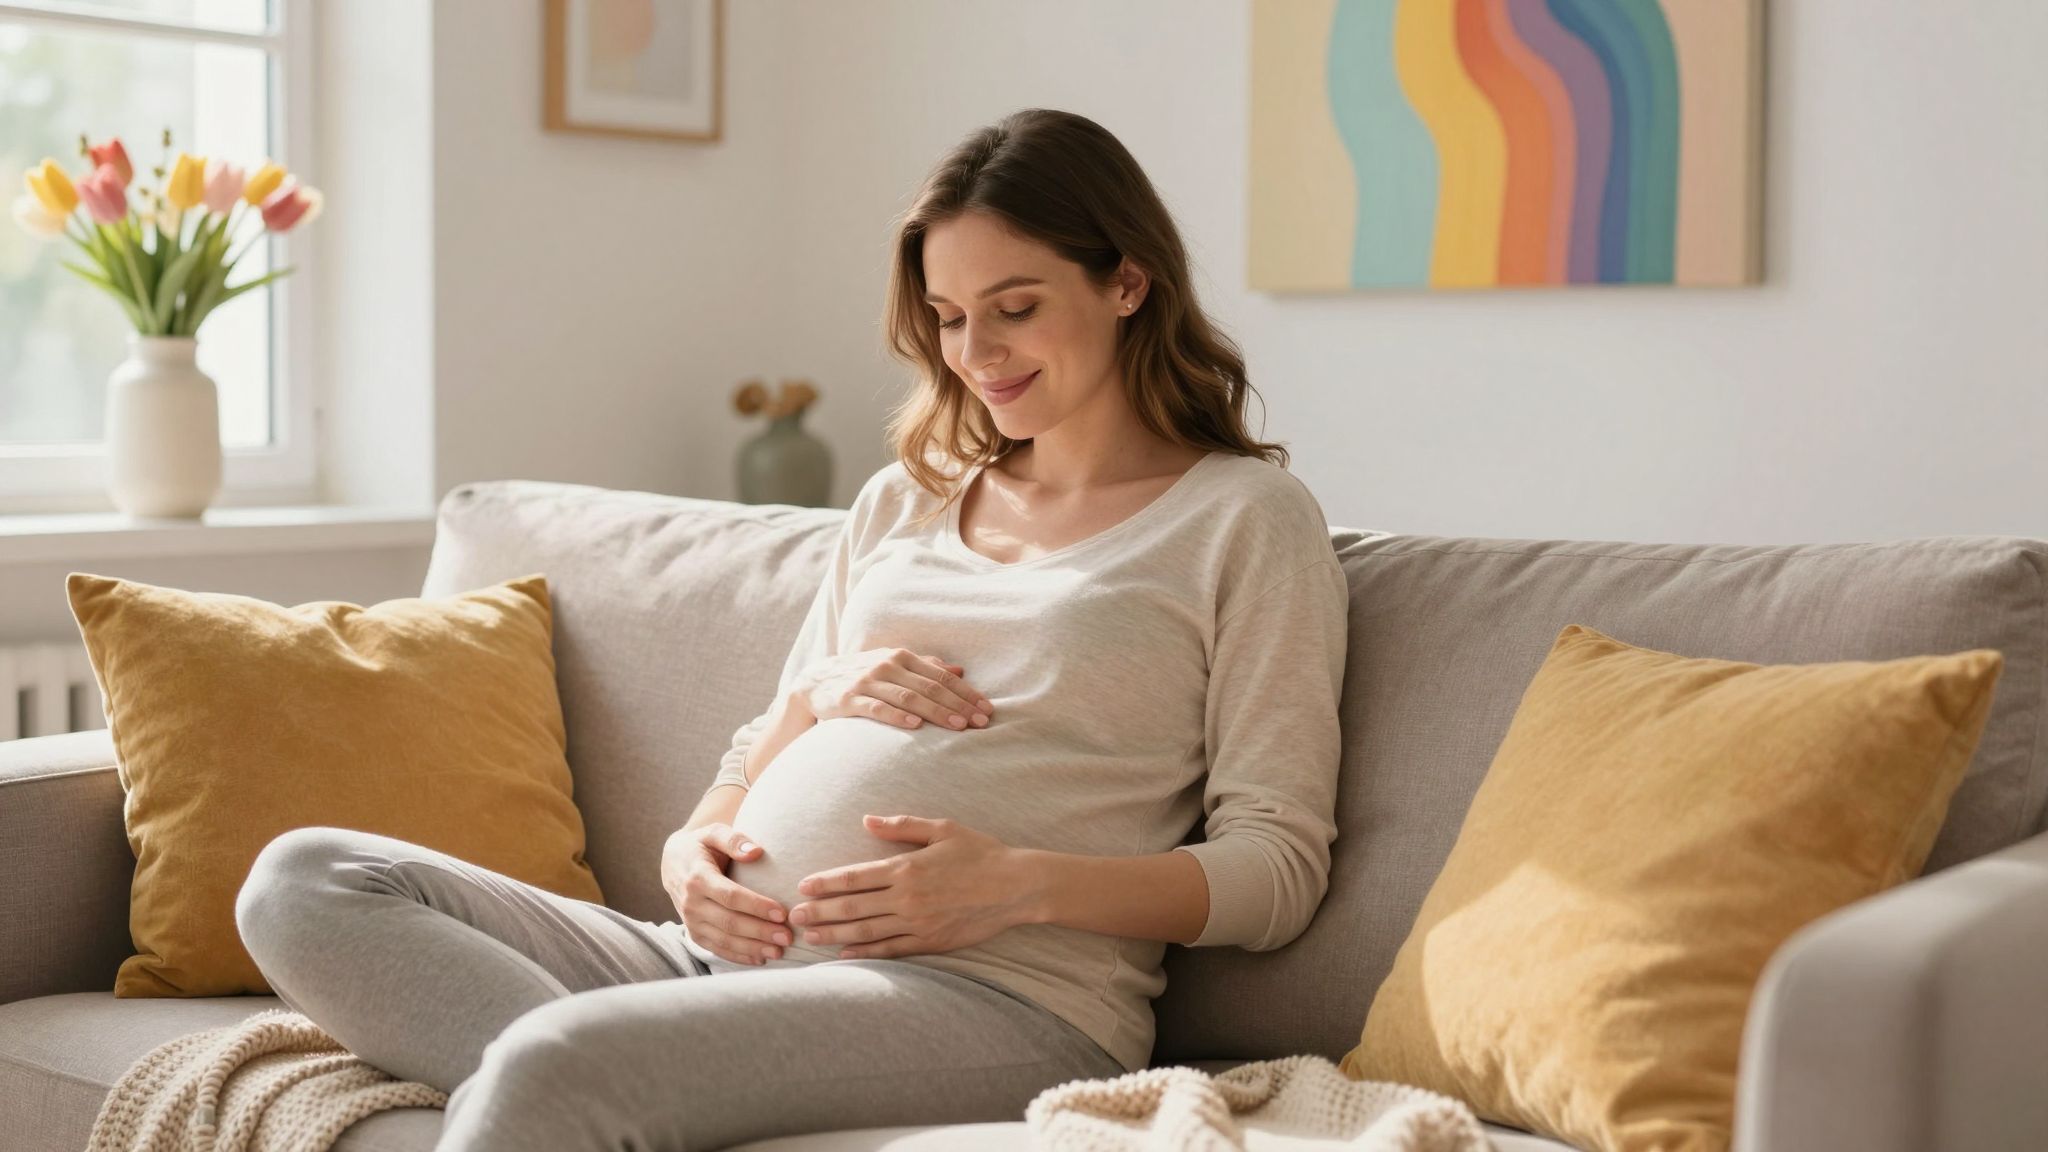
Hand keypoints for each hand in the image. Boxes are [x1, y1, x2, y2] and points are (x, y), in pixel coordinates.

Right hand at [660, 823, 790, 965]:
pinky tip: (760, 958)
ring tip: (779, 951)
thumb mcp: (713, 833)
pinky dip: (738, 956)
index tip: (781, 912)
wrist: (673, 862)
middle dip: (760, 931)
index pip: (730, 896)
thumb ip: (734, 839)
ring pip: (723, 940)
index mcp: (697, 877)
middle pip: (729, 922)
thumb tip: (756, 852)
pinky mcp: (694, 933)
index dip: (756, 906)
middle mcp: (691, 903)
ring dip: (752, 948)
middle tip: (787, 936)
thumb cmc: (701, 845)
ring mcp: (690, 921)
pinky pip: (716, 949)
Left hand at [790, 815, 1036, 958]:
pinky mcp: (931, 942)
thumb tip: (866, 821)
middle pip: (853, 907)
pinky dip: (865, 953)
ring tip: (810, 937)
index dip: (825, 883)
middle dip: (820, 912)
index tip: (803, 886)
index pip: (855, 877)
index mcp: (907, 868)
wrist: (1017, 887)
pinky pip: (891, 950)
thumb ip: (901, 826)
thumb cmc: (981, 852)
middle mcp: (908, 898)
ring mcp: (918, 923)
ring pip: (866, 932)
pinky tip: (845, 955)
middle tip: (793, 917)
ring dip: (834, 934)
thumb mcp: (942, 829)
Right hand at [791, 647, 995, 732]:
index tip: (987, 709)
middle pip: (930, 687)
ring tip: (958, 726)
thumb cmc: (863, 676)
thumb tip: (960, 670)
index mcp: (902, 657)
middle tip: (980, 722)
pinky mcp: (849, 699)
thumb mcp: (893, 666)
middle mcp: (887, 665)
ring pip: (909, 697)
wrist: (814, 682)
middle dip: (959, 705)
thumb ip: (925, 667)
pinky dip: (898, 715)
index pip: (942, 676)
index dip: (967, 693)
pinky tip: (915, 725)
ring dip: (936, 712)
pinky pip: (877, 708)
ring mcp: (867, 681)